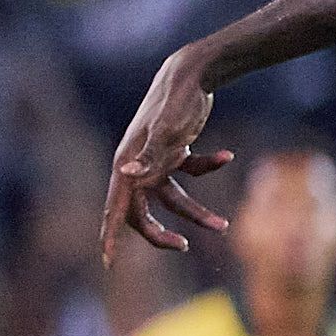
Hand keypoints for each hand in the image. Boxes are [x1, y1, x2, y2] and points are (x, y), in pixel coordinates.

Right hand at [104, 48, 235, 259]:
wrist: (191, 73)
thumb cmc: (175, 102)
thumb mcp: (166, 132)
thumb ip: (149, 156)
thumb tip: (127, 175)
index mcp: (127, 165)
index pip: (115, 209)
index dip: (110, 236)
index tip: (107, 262)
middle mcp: (138, 166)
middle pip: (143, 213)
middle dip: (161, 233)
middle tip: (184, 247)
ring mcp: (157, 160)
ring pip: (174, 199)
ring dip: (197, 214)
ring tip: (224, 226)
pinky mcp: (176, 151)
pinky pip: (191, 171)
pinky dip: (208, 168)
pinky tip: (227, 157)